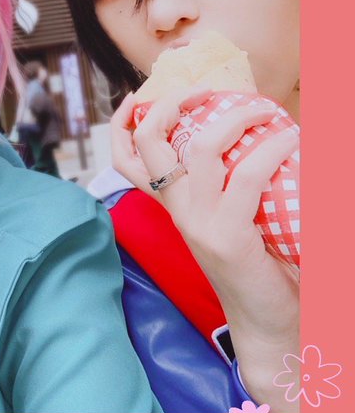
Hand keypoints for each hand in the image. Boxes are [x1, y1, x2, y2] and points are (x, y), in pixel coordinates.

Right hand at [111, 87, 299, 412]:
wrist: (269, 322)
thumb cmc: (259, 265)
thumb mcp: (231, 218)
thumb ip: (228, 185)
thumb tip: (253, 132)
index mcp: (173, 206)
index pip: (127, 159)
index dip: (124, 121)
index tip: (140, 95)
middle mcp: (178, 212)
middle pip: (150, 144)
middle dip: (171, 104)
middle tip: (204, 90)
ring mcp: (199, 224)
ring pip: (199, 150)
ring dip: (233, 118)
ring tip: (262, 109)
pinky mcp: (228, 236)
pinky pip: (245, 177)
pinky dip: (270, 149)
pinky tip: (289, 140)